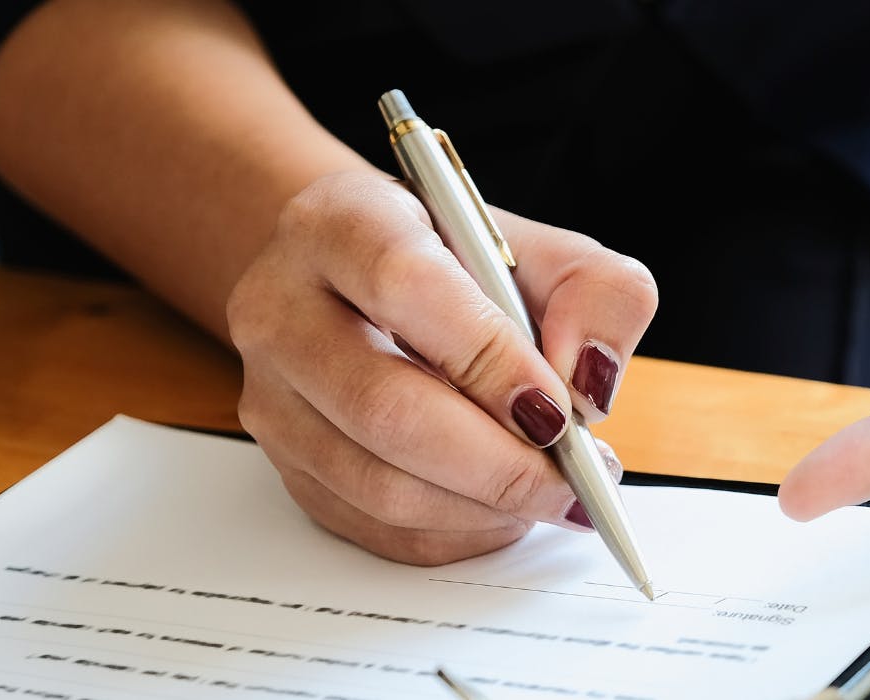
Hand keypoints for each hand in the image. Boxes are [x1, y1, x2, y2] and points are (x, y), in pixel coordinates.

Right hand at [228, 171, 656, 563]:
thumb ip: (598, 294)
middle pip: (384, 408)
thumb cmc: (461, 266)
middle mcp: (281, 306)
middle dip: (497, 463)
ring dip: (483, 507)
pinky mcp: (284, 463)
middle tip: (573, 482)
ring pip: (378, 484)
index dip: (488, 359)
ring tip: (549, 493)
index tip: (558, 410)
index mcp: (342, 224)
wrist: (365, 284)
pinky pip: (374, 527)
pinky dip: (456, 532)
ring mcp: (270, 394)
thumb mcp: (546, 250)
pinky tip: (501, 507)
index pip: (405, 287)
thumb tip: (588, 383)